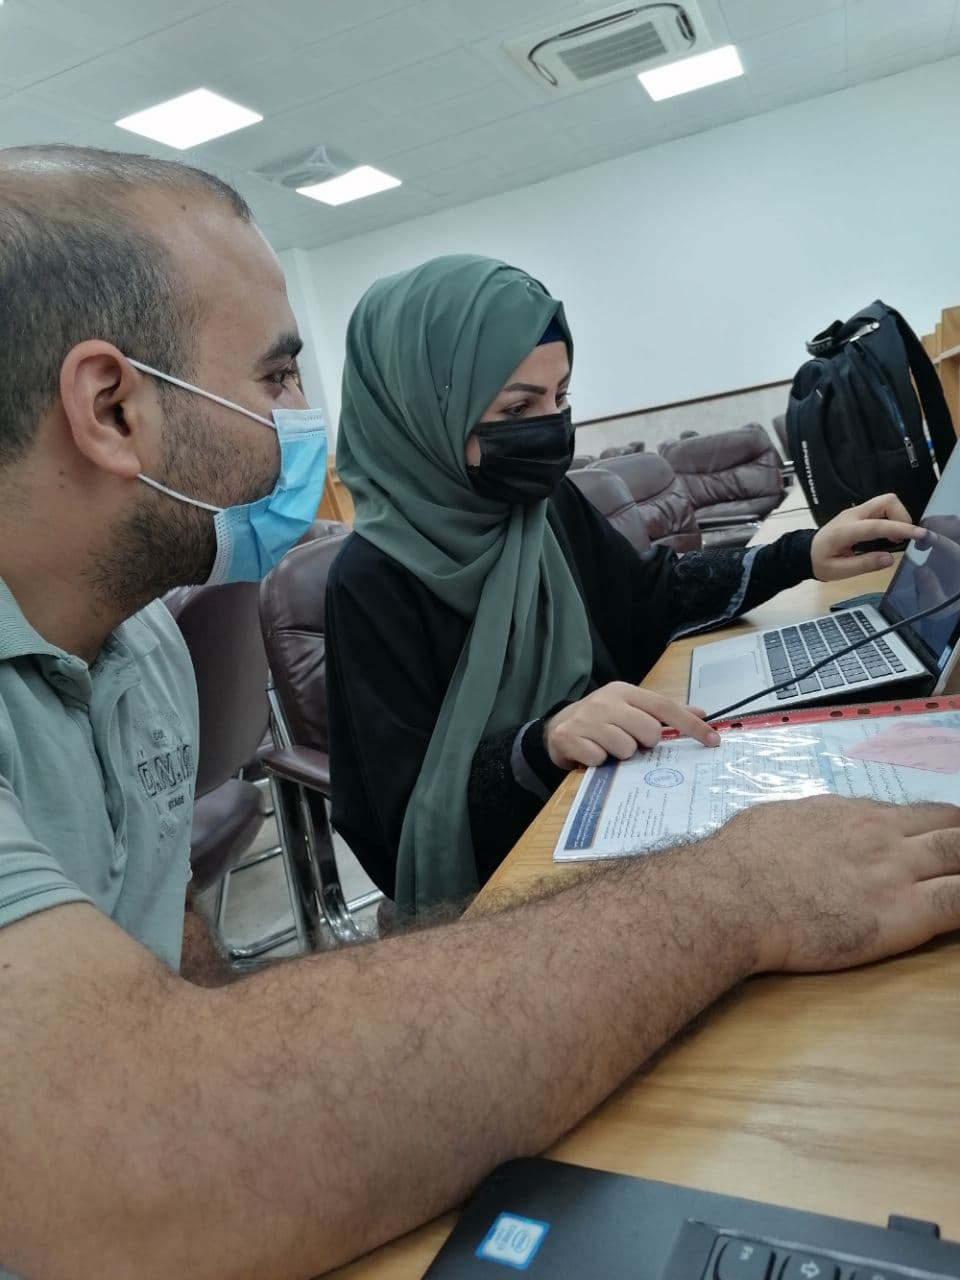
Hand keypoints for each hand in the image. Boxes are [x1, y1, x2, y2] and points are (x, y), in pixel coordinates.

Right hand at [544, 682, 720, 768]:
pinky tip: (593, 754)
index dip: (691, 725)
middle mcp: (606, 701)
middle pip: (649, 731)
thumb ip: (663, 712)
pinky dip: (600, 763)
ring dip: (621, 756)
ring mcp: (586, 719)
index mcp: (625, 692)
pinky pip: (600, 760)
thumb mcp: (630, 709)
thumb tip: (701, 713)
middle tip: (631, 743)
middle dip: (645, 744)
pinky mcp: (569, 738)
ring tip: (609, 749)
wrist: (556, 728)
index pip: (665, 707)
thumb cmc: (601, 720)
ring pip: (626, 749)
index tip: (713, 741)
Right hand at [703, 796, 959, 972]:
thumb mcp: (779, 820)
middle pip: (952, 827)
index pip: (917, 814)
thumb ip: (811, 822)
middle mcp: (883, 836)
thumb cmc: (739, 861)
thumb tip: (811, 825)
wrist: (732, 895)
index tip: (946, 837)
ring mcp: (897, 873)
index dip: (941, 825)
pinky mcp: (903, 914)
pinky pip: (959, 902)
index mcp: (853, 814)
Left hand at [811, 493, 923, 580]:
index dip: (901, 528)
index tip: (921, 535)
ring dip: (898, 517)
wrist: (803, 552)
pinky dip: (891, 519)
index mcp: (846, 530)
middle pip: (886, 501)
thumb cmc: (819, 563)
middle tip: (904, 538)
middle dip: (903, 516)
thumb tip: (889, 559)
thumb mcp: (839, 571)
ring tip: (896, 539)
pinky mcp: (858, 513)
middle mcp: (853, 515)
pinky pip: (881, 509)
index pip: (878, 524)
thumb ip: (864, 564)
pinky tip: (888, 537)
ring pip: (885, 502)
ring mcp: (855, 511)